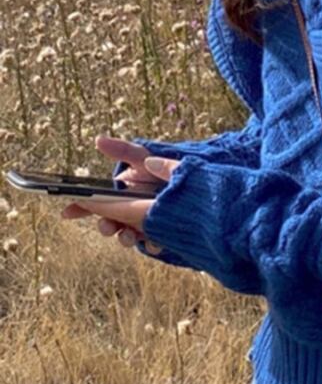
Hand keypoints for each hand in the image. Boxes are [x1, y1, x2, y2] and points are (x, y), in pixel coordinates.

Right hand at [60, 135, 180, 253]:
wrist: (193, 180)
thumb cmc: (161, 167)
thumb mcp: (143, 157)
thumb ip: (123, 150)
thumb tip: (98, 139)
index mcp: (119, 195)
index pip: (95, 204)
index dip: (80, 209)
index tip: (67, 212)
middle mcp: (128, 211)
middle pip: (109, 224)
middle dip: (105, 227)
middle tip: (108, 227)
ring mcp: (143, 223)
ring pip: (128, 237)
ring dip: (125, 239)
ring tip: (130, 236)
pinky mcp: (161, 233)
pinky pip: (154, 243)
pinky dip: (153, 244)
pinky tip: (156, 241)